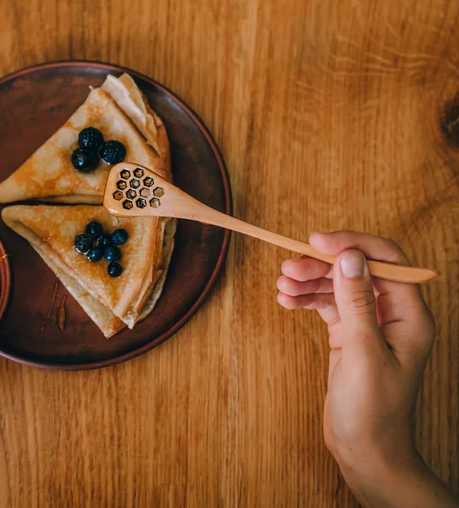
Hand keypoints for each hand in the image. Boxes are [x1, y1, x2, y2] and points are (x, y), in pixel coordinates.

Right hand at [277, 231, 457, 506]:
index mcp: (409, 314)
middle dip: (321, 265)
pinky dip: (307, 299)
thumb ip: (357, 301)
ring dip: (310, 281)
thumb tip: (350, 257)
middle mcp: (391, 313)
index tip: (316, 241)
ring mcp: (369, 323)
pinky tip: (287, 301)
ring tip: (282, 286)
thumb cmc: (373, 410)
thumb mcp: (363, 352)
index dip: (351, 244)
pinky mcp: (349, 334)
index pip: (385, 260)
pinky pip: (328, 305)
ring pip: (338, 286)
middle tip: (287, 268)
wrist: (366, 451)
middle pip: (356, 270)